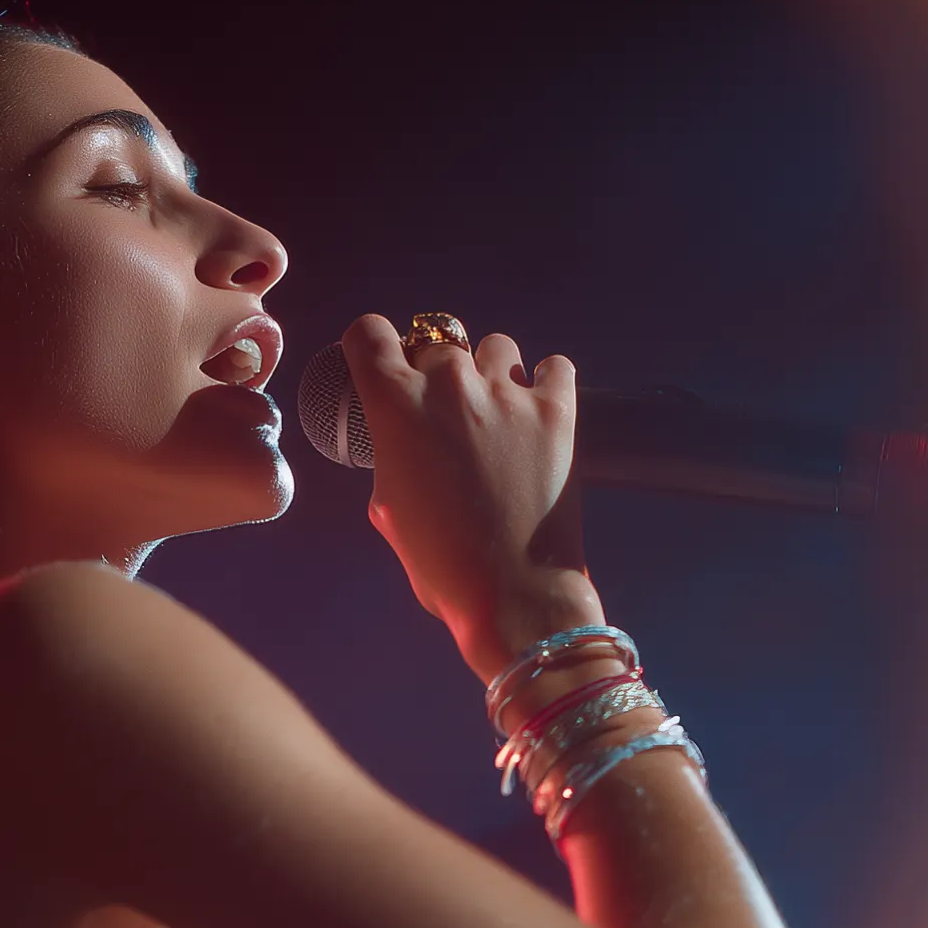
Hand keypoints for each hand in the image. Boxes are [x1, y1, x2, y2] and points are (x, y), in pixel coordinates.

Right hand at [342, 315, 605, 682]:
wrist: (513, 594)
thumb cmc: (441, 563)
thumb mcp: (387, 508)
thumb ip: (391, 455)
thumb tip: (404, 439)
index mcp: (396, 406)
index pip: (369, 332)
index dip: (373, 347)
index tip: (384, 364)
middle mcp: (450, 384)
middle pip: (436, 342)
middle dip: (437, 372)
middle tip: (448, 415)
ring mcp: (508, 392)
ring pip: (496, 348)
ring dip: (493, 374)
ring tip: (499, 416)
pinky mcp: (558, 408)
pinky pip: (554, 366)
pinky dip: (546, 383)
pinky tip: (538, 412)